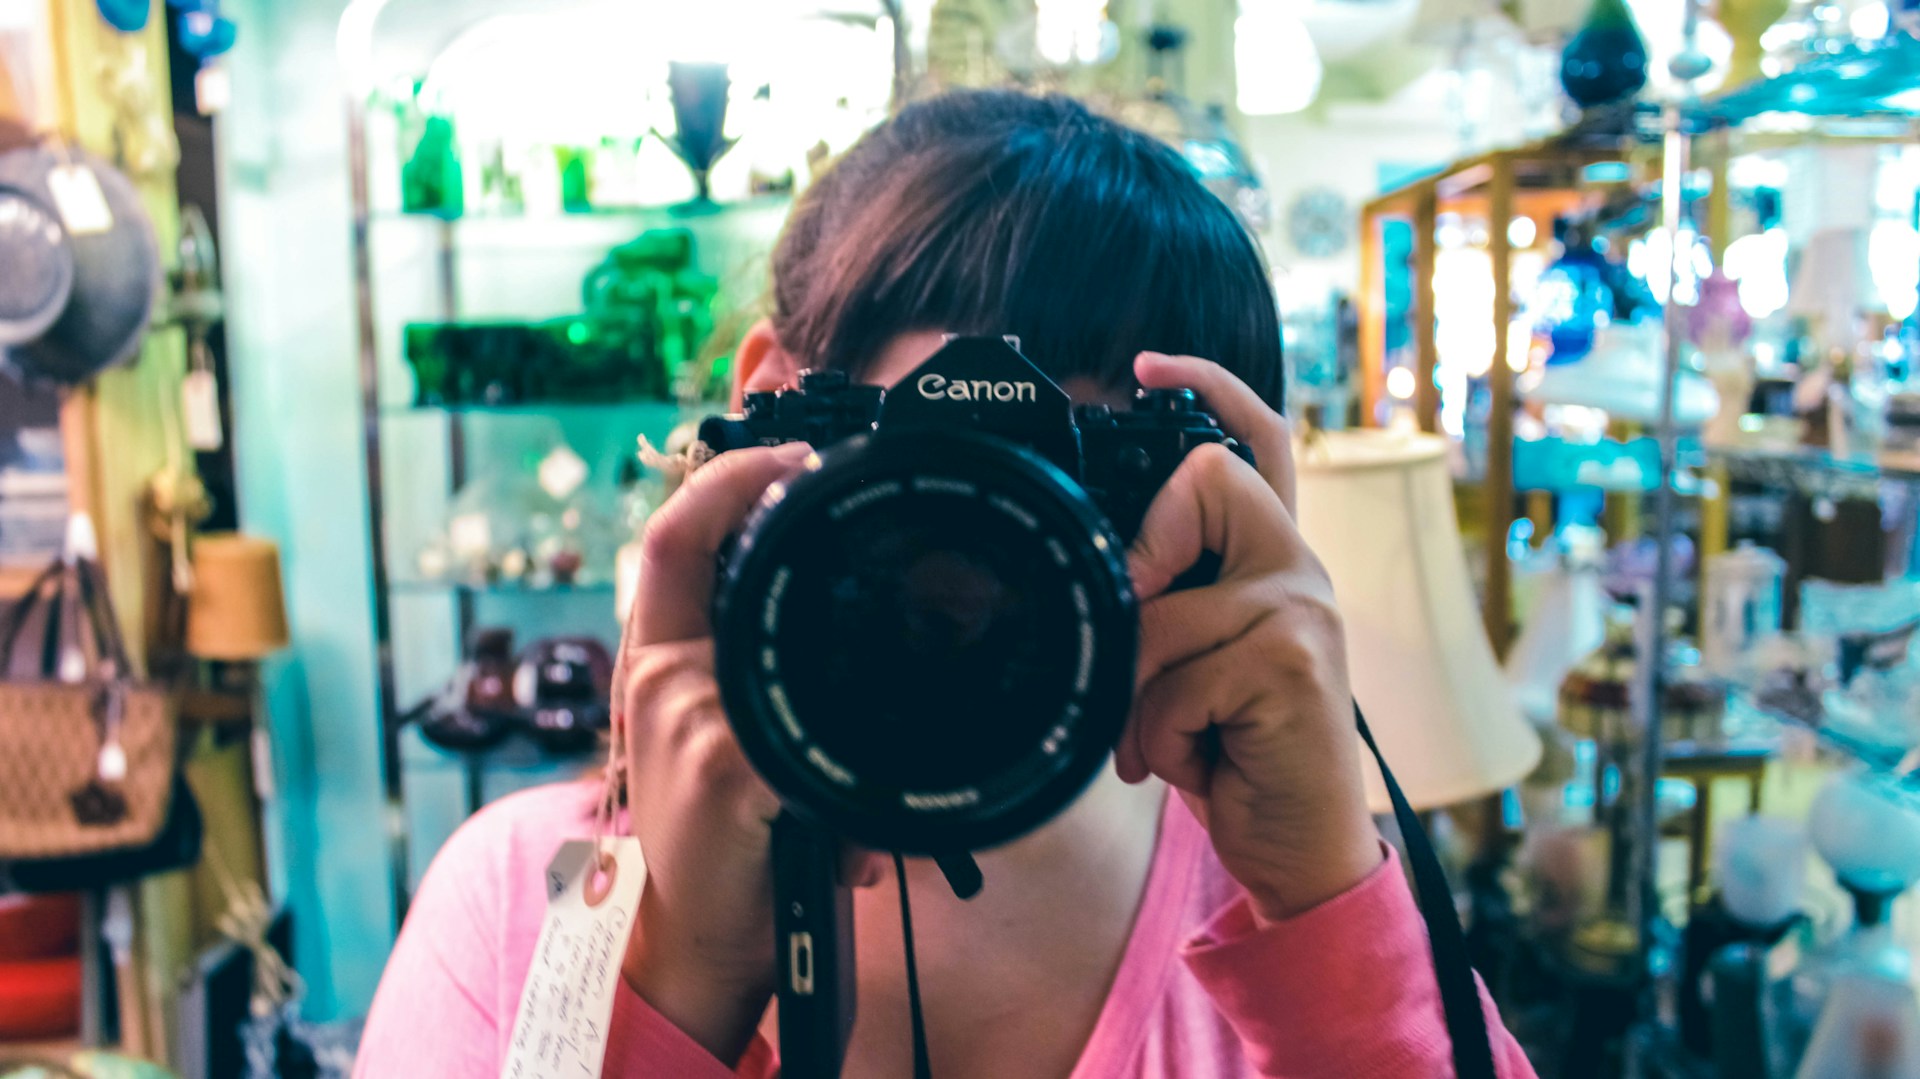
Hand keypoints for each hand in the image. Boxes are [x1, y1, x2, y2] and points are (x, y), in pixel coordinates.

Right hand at [614, 442, 808, 1063]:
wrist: (705, 939)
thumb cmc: (730, 837)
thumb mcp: (730, 738)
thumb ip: (761, 676)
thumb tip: (858, 630)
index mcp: (661, 664)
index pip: (666, 543)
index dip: (717, 479)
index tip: (782, 450)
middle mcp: (659, 681)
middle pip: (692, 555)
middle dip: (752, 492)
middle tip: (818, 468)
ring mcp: (686, 722)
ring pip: (762, 635)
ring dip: (821, 618)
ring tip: (862, 585)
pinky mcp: (720, 773)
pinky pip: (790, 725)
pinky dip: (844, 729)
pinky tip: (875, 749)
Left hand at [1114, 353, 1381, 920]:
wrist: (1300, 847)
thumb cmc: (1237, 749)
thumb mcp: (1191, 666)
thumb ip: (1166, 605)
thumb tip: (1103, 575)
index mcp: (1273, 558)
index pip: (1256, 440)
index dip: (1208, 387)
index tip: (1149, 367)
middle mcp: (1298, 568)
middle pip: (1202, 485)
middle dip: (1146, 562)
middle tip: (1149, 632)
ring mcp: (1302, 610)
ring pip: (1159, 615)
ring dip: (1141, 699)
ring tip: (1172, 739)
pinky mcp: (1290, 662)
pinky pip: (1172, 683)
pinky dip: (1161, 738)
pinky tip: (1199, 761)